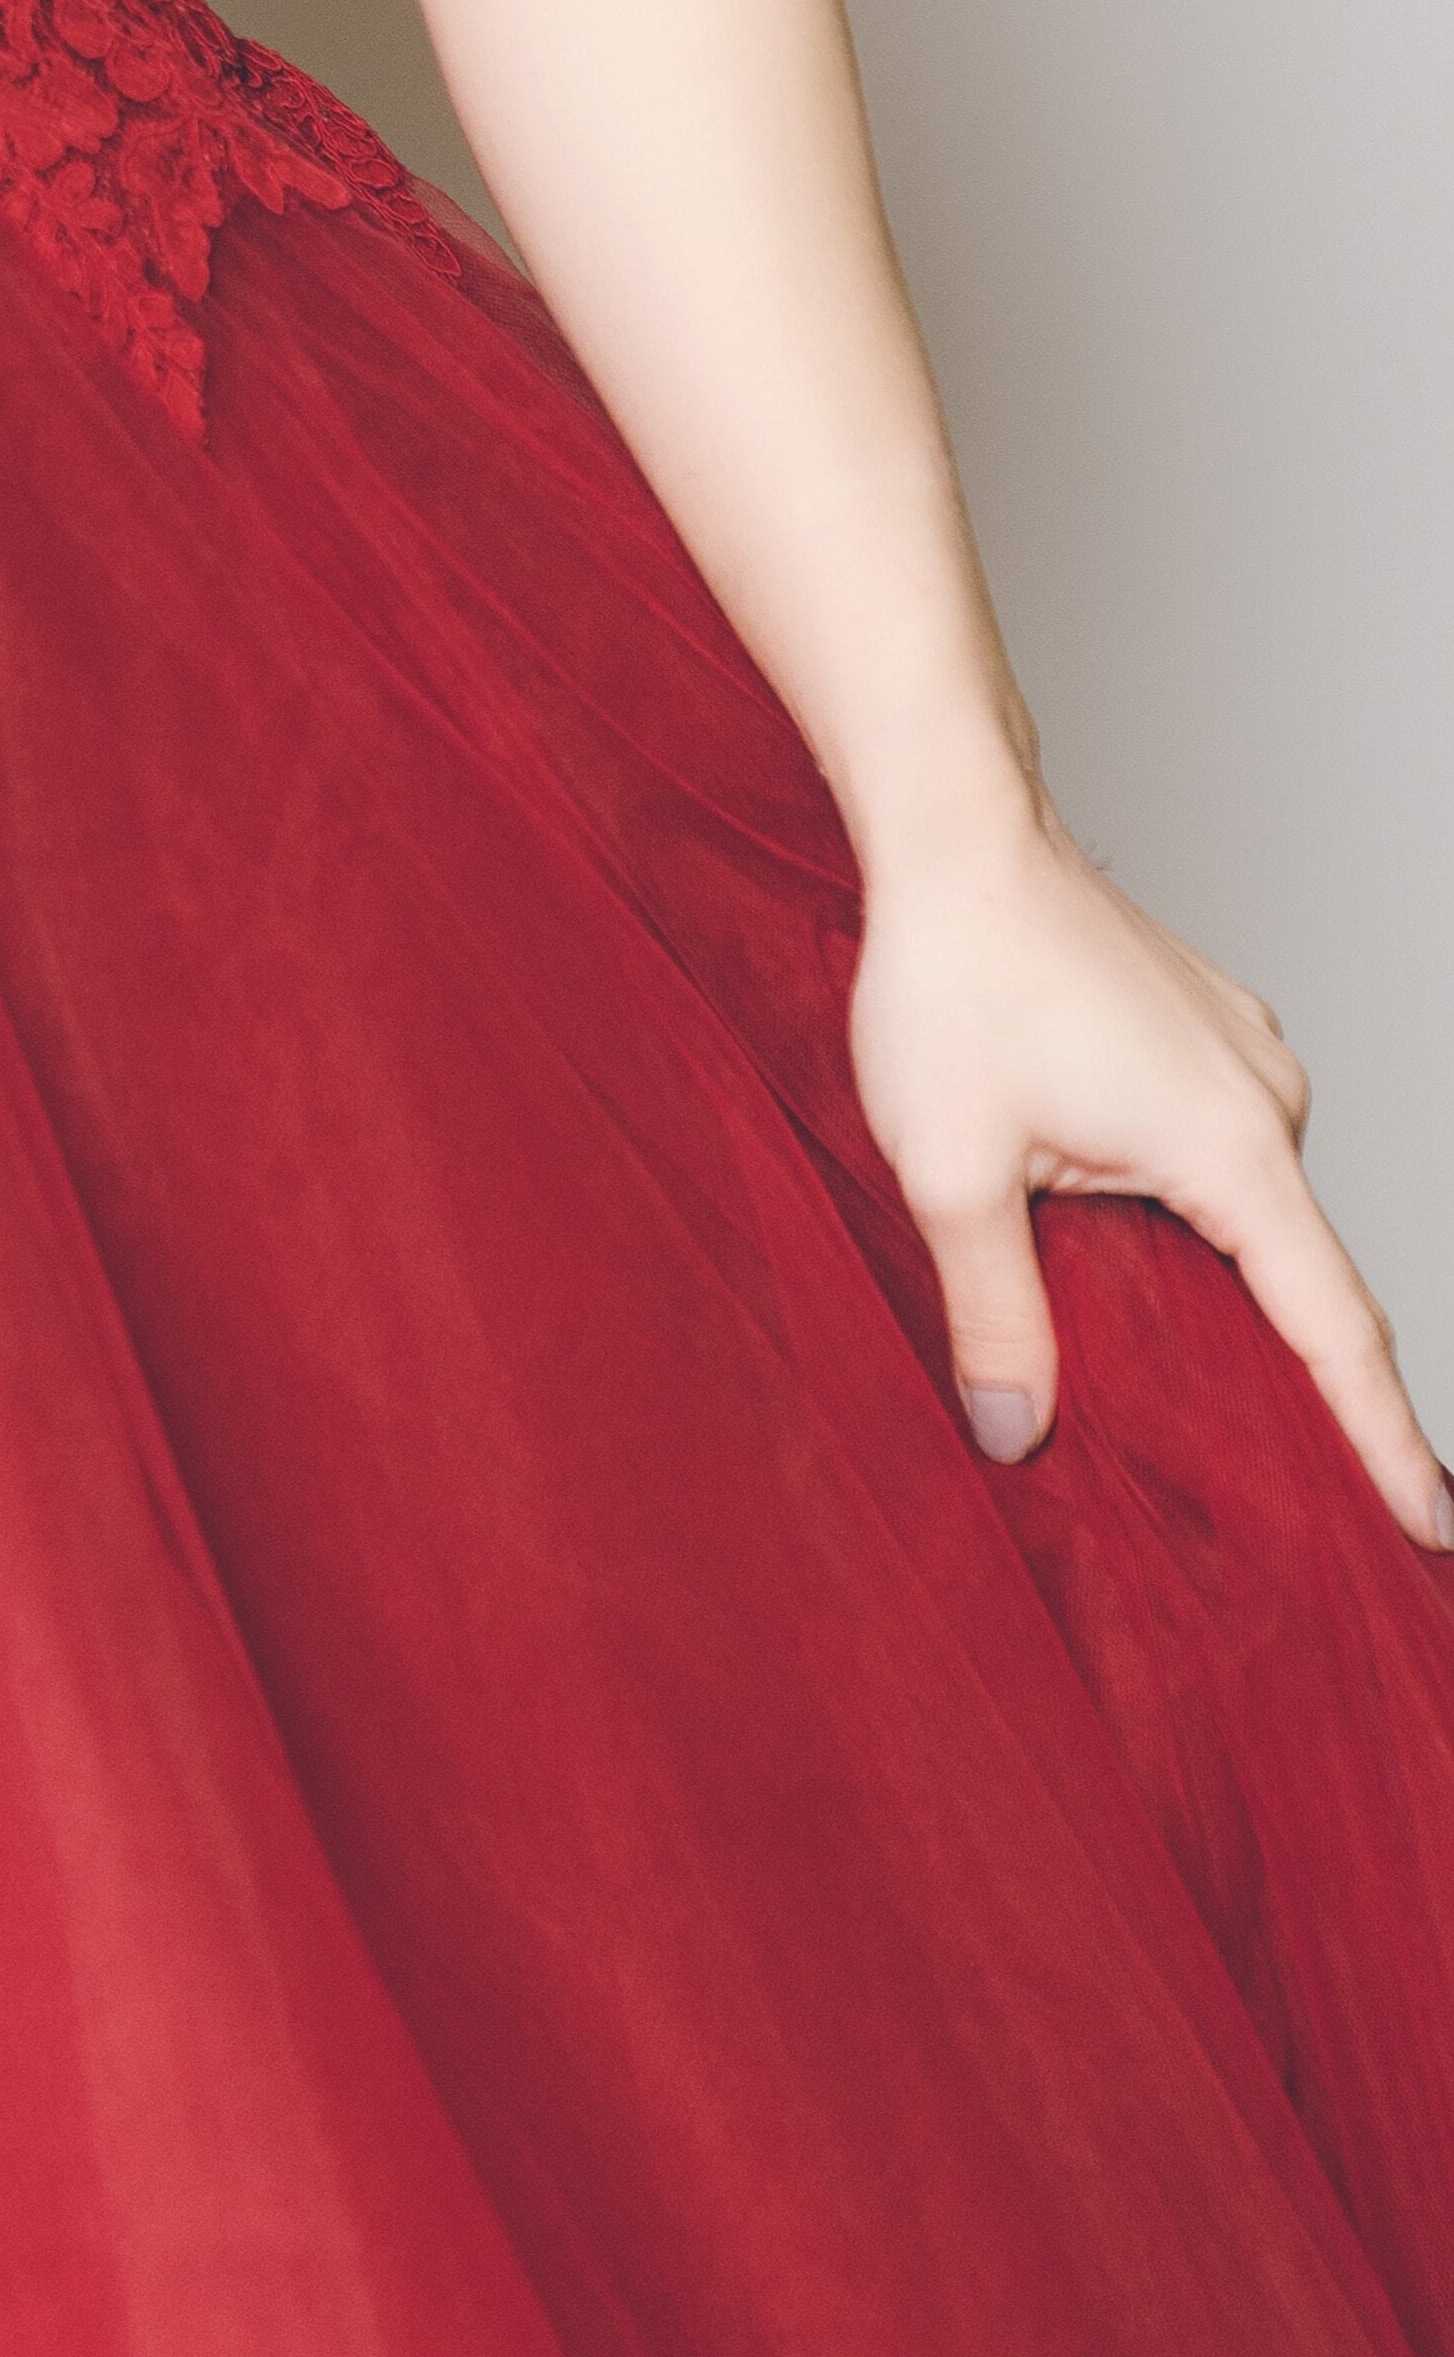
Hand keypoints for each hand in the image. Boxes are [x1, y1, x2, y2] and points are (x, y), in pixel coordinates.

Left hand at [846, 801, 1447, 1544]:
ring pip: (1250, 1211)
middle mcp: (1267, 1100)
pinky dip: (1196, 1210)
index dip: (1382, 1436)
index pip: (1333, 1324)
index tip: (1432, 1524)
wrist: (952, 833)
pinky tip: (1134, 1245)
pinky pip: (1222, 1153)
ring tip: (1188, 1377)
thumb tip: (1015, 1429)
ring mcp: (1244, 1059)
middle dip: (1296, 1381)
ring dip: (1223, 1282)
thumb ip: (993, 1308)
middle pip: (1296, 1274)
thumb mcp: (951, 1167)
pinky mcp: (1207, 1035)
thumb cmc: (953, 977)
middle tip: (1292, 1493)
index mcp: (1232, 1145)